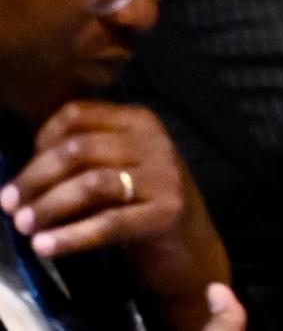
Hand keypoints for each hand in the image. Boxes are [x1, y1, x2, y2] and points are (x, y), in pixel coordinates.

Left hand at [7, 101, 233, 329]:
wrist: (186, 243)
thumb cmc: (137, 202)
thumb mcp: (114, 168)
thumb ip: (81, 160)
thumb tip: (22, 174)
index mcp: (138, 121)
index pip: (78, 114)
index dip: (41, 141)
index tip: (23, 174)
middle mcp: (154, 140)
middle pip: (79, 148)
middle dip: (35, 178)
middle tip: (8, 206)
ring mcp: (164, 175)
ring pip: (92, 182)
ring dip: (49, 206)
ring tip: (23, 227)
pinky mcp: (167, 212)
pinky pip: (110, 222)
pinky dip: (71, 236)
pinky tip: (45, 246)